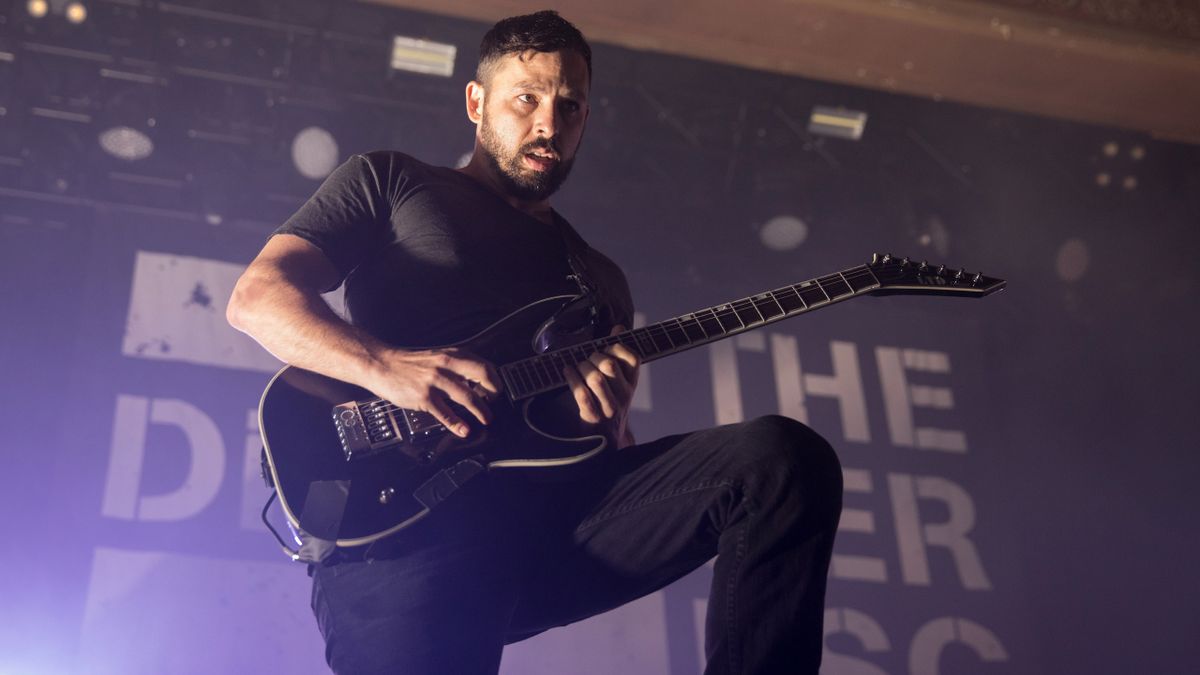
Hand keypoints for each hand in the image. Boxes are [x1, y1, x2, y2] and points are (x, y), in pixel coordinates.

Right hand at [366, 347, 500, 437]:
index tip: (495, 390)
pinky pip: (445, 413)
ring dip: (481, 411)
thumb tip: (475, 379)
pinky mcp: (424, 397)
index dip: (495, 379)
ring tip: (486, 419)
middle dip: (493, 392)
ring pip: (467, 396)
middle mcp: (446, 365)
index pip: (484, 364)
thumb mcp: (436, 356)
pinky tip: (464, 430)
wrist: (381, 365)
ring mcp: (435, 381)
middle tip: (494, 404)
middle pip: (482, 375)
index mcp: (451, 355)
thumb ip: (455, 366)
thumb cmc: (408, 363)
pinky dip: (457, 424)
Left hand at [561, 326, 639, 445]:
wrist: (607, 441)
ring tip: (577, 366)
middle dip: (593, 356)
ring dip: (581, 367)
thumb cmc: (610, 404)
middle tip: (587, 358)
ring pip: (595, 378)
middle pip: (609, 365)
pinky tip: (567, 372)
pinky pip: (582, 395)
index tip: (606, 347)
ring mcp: (609, 408)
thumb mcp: (619, 382)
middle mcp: (624, 396)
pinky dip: (572, 379)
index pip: (633, 359)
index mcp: (631, 384)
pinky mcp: (593, 418)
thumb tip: (618, 328)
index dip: (617, 347)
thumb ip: (618, 356)